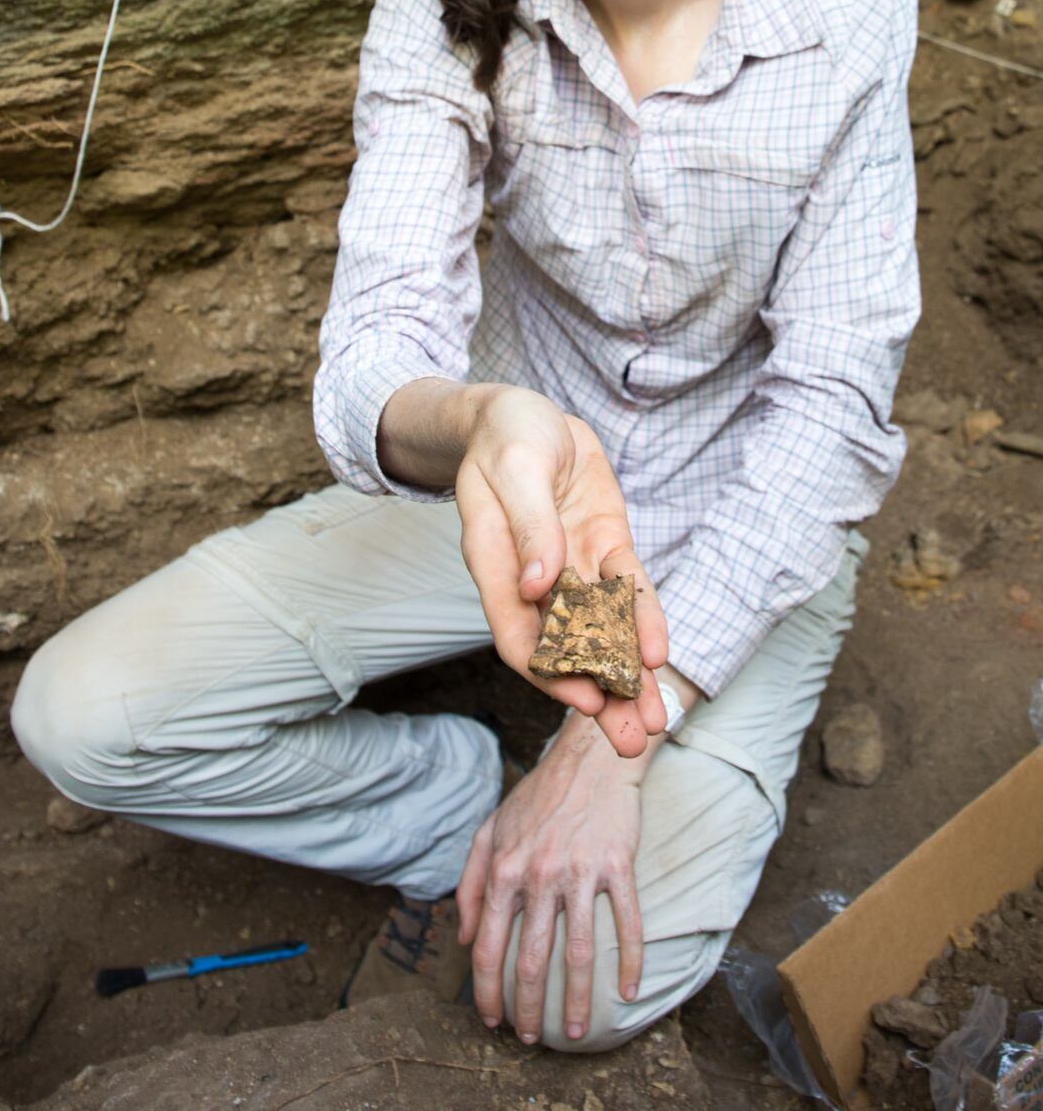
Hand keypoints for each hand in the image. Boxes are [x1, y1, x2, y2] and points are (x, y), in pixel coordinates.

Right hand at [454, 388, 667, 756]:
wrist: (527, 412)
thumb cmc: (507, 437)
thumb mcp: (515, 470)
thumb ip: (528, 528)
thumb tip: (537, 585)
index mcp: (495, 564)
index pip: (517, 634)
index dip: (549, 672)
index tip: (583, 700)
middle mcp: (534, 578)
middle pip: (566, 648)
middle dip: (599, 696)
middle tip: (630, 742)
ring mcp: (572, 563)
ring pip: (603, 630)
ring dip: (628, 676)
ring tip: (657, 720)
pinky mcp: (603, 545)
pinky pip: (628, 589)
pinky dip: (644, 620)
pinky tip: (659, 654)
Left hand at [457, 714, 647, 1044]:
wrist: (589, 759)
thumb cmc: (538, 796)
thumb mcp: (490, 831)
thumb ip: (469, 884)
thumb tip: (461, 936)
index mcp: (504, 869)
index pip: (487, 945)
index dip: (486, 988)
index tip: (489, 1016)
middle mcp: (539, 875)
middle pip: (531, 959)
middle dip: (528, 1008)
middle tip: (530, 1037)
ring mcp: (580, 872)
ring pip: (579, 952)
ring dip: (578, 1000)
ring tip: (577, 1031)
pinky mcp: (616, 866)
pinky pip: (625, 923)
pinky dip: (628, 962)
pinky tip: (628, 991)